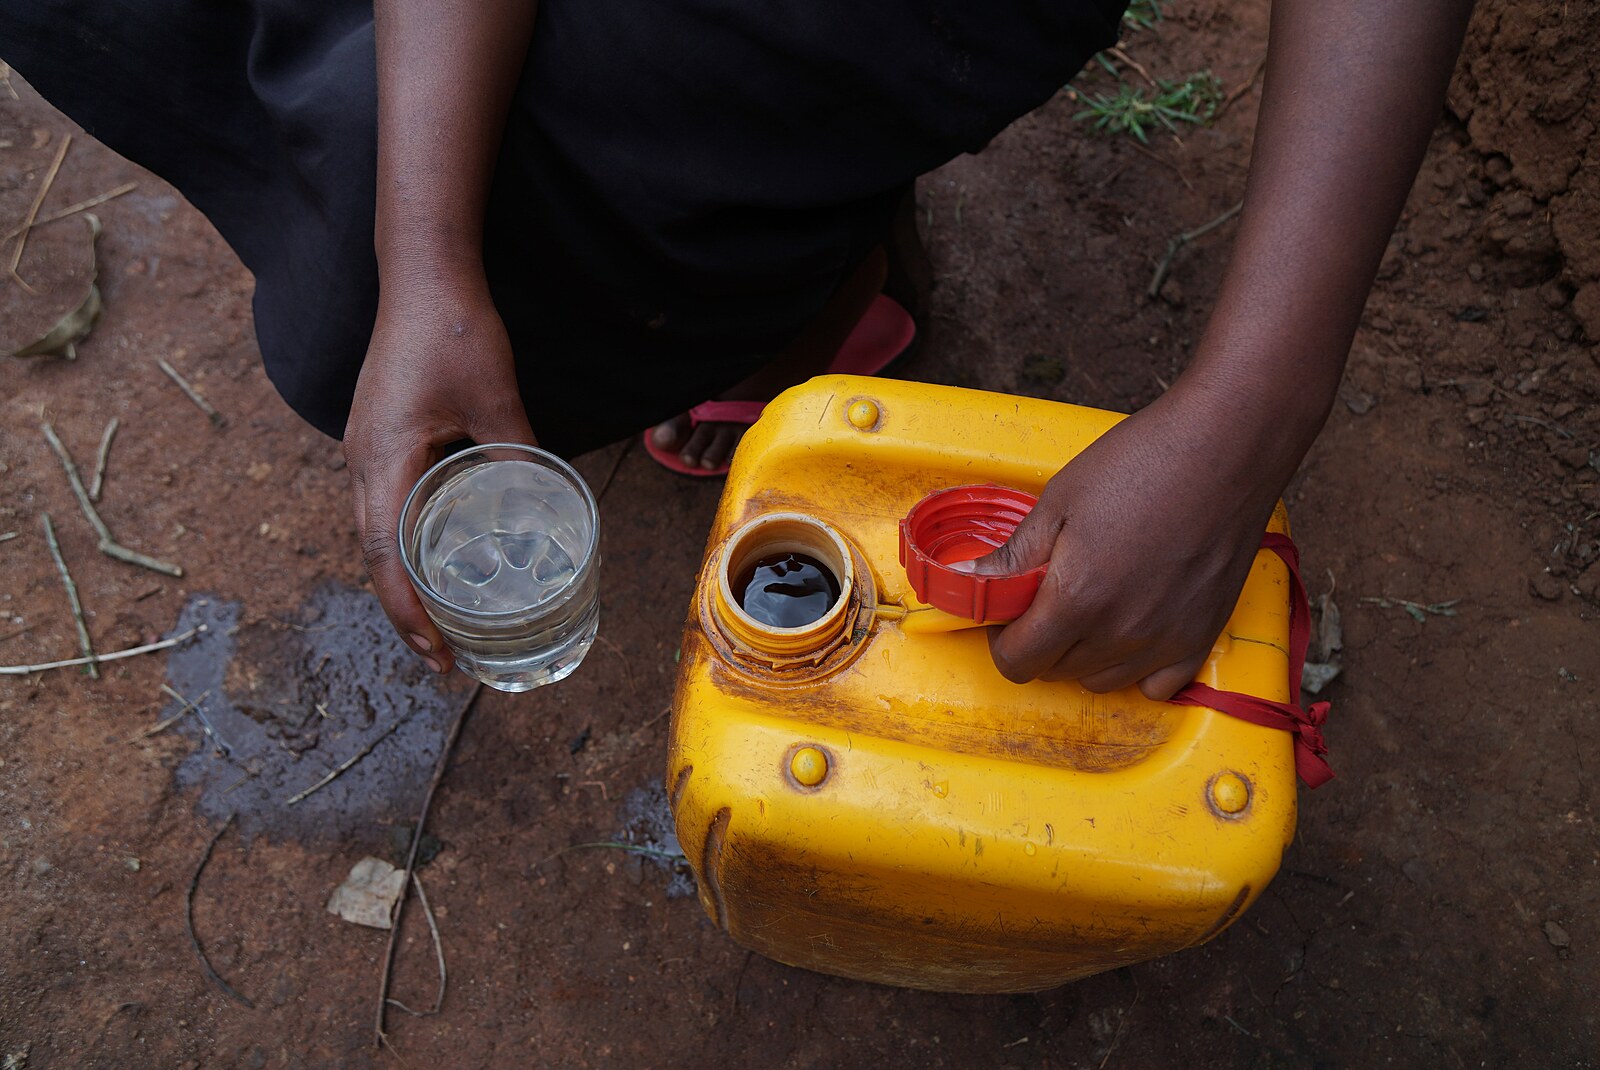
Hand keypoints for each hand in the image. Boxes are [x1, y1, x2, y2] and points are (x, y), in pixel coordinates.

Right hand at [344, 270, 535, 672]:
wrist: (420, 273)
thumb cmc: (454, 330)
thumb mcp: (495, 397)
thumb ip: (517, 452)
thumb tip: (545, 503)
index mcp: (383, 457)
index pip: (386, 554)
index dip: (408, 610)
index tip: (435, 652)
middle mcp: (363, 460)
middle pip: (374, 555)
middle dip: (404, 611)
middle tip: (440, 658)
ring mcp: (365, 447)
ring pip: (375, 532)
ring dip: (400, 581)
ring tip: (434, 624)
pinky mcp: (377, 435)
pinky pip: (382, 504)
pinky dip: (400, 543)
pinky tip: (428, 558)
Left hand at [972, 387, 1282, 699]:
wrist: (1226, 447)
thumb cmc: (1142, 462)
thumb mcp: (1060, 501)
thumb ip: (1013, 556)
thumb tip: (968, 581)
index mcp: (1077, 599)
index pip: (1018, 662)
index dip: (1002, 641)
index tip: (1007, 614)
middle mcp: (1120, 633)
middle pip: (1056, 672)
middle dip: (1039, 642)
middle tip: (1047, 597)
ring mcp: (1165, 641)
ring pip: (1102, 681)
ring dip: (1083, 656)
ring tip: (1090, 605)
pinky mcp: (1202, 636)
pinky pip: (1158, 685)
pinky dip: (1138, 669)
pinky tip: (1133, 629)